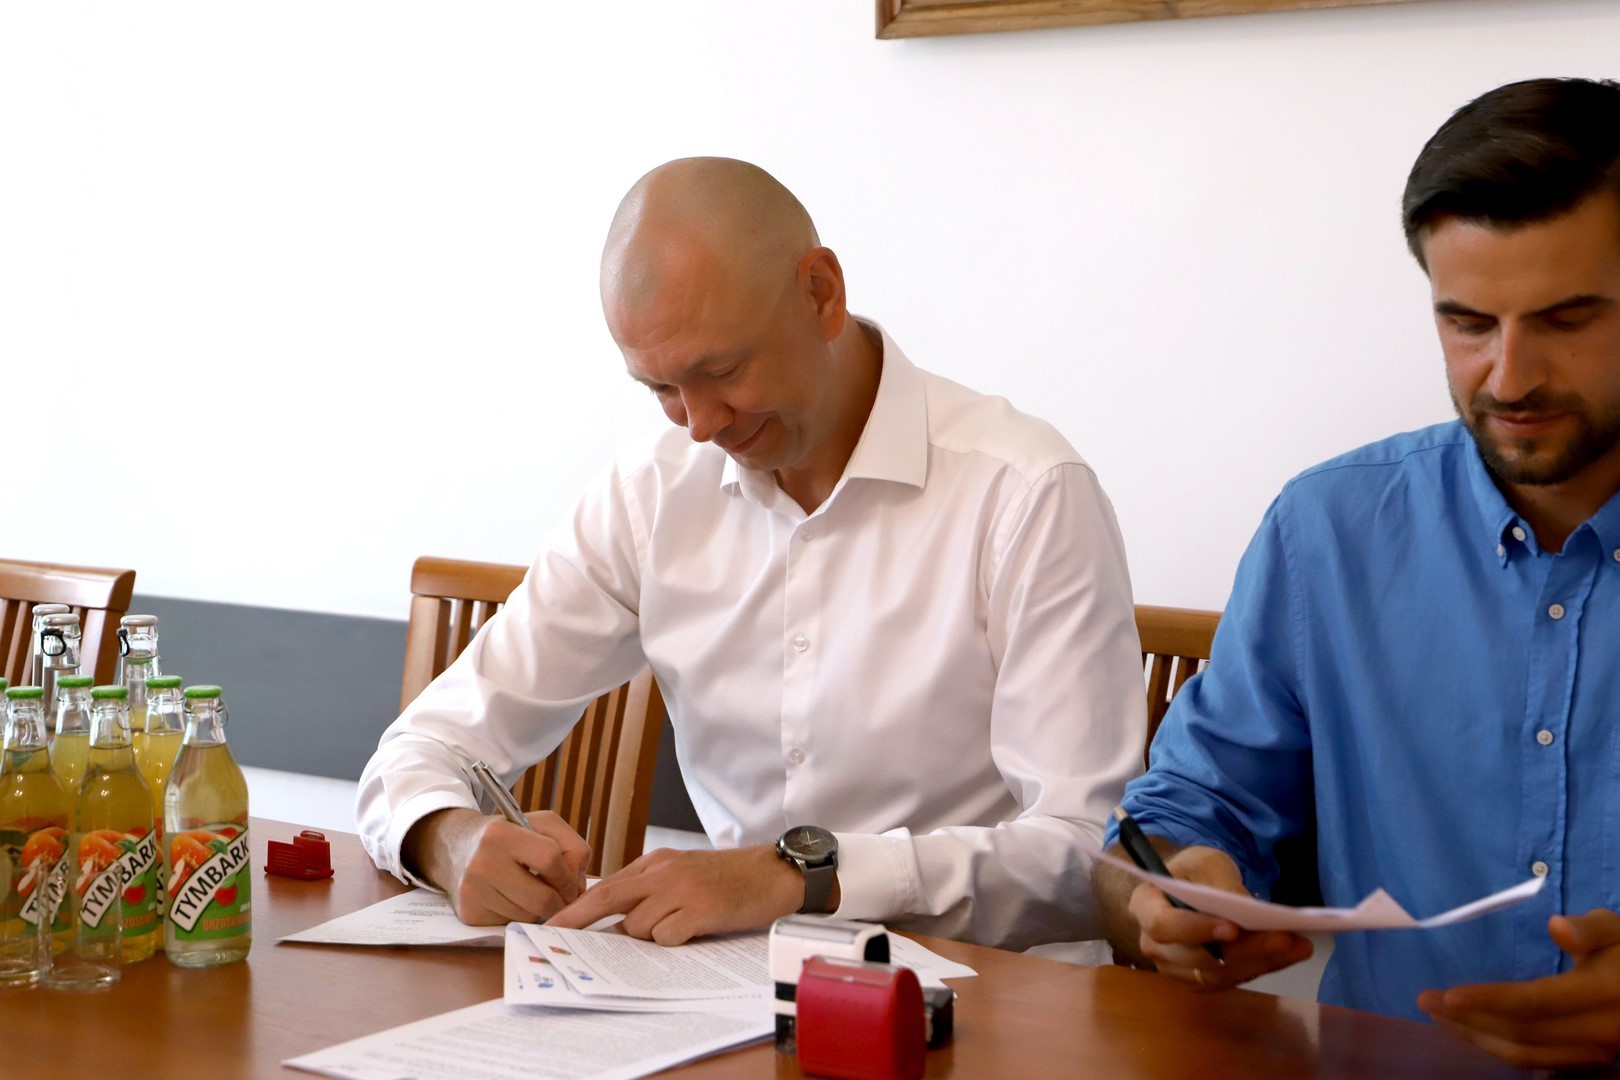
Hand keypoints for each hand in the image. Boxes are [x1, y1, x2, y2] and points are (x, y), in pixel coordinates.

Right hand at [403, 807, 589, 924]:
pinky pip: (511, 923)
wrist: (459, 848)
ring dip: (540, 909)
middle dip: (560, 901)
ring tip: (534, 892)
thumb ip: (572, 846)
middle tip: (562, 897)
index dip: (568, 875)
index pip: (551, 859)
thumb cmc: (510, 836)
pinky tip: (514, 899)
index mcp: (500, 834)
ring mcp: (473, 891)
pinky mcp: (469, 913)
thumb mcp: (541, 824)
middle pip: (542, 898)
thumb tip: (577, 885)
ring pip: (529, 915)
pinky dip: (521, 915)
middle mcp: (482, 863)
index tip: (572, 882)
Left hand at [546, 845, 805, 944]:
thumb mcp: (682, 872)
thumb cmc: (727, 878)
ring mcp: (681, 890)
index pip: (607, 885)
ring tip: (681, 925)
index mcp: (656, 861)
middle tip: (558, 935)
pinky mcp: (700, 910)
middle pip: (609, 898)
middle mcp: (664, 872)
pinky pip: (667, 937)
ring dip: (650, 936)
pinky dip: (674, 941)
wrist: (771, 874)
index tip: (553, 923)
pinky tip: (694, 930)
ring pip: (639, 926)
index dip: (577, 907)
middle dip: (579, 919)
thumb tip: (617, 922)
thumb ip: (650, 889)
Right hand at [1127, 845, 1312, 990]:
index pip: (1164, 926)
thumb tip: (1249, 910)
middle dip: (1245, 950)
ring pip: (1219, 975)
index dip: (1196, 930)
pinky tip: (1289, 954)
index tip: (1234, 927)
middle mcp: (1155, 945)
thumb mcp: (1205, 862)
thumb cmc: (1191, 872)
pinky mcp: (1199, 982)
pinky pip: (1231, 980)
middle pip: (1198, 958)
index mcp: (1145, 907)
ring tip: (1298, 946)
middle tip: (1284, 937)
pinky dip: (1262, 967)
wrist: (1187, 890)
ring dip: (1261, 962)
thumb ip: (1222, 883)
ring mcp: (1176, 969)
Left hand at [1418, 909, 1619, 1070]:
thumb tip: (1556, 926)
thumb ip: (1588, 928)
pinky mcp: (1586, 1063)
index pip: (1535, 1002)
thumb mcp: (1615, 930)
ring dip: (1475, 1036)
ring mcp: (1594, 1054)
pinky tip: (1470, 1029)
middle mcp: (1597, 1032)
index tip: (1448, 994)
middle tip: (1425, 999)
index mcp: (1601, 994)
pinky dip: (1496, 1047)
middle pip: (1521, 1033)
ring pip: (1524, 1054)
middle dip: (1468, 1018)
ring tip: (1438, 1015)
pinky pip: (1534, 1062)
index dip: (1489, 1000)